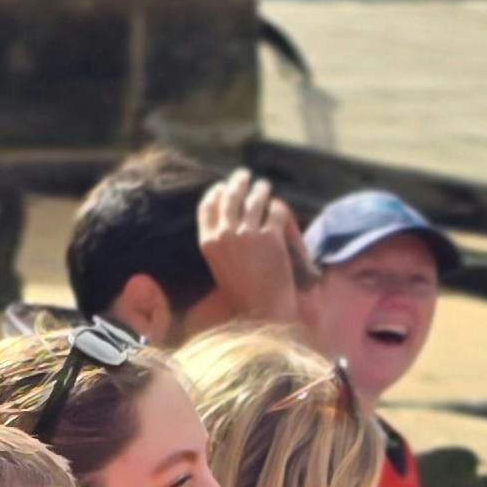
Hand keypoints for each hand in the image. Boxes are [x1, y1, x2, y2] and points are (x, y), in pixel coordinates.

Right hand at [197, 170, 311, 327]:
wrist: (261, 311)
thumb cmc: (241, 294)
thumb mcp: (219, 266)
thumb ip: (220, 242)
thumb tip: (228, 219)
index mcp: (208, 242)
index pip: (207, 206)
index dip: (216, 192)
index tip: (222, 186)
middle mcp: (225, 234)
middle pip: (231, 196)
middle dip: (238, 182)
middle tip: (245, 175)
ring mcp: (248, 234)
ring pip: (255, 199)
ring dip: (260, 189)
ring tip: (264, 186)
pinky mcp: (271, 237)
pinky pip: (275, 212)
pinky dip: (277, 208)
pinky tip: (278, 208)